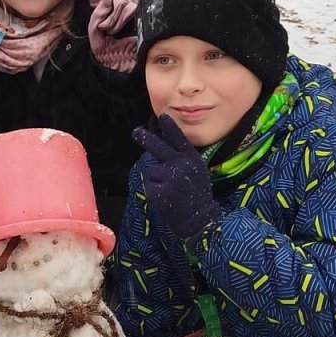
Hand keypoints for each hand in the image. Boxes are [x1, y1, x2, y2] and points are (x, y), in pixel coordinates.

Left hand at [86, 0, 137, 72]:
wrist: (123, 68)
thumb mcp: (94, 35)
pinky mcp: (140, 17)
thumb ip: (97, 16)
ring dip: (112, 18)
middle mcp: (117, 12)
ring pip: (119, 2)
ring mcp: (130, 13)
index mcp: (103, 16)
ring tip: (111, 33)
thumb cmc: (108, 55)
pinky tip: (119, 30)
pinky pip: (127, 9)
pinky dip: (120, 18)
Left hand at [132, 115, 218, 241]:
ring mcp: (168, 177)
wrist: (200, 219)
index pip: (178, 139)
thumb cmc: (198, 195)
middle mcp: (180, 164)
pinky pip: (150, 185)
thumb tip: (165, 149)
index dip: (170, 127)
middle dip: (146, 138)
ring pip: (153, 171)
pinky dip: (155, 192)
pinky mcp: (158, 190)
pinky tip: (166, 199)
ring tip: (171, 191)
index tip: (162, 117)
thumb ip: (183, 159)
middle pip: (158, 147)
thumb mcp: (198, 172)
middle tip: (135, 132)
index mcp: (191, 159)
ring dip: (158, 180)